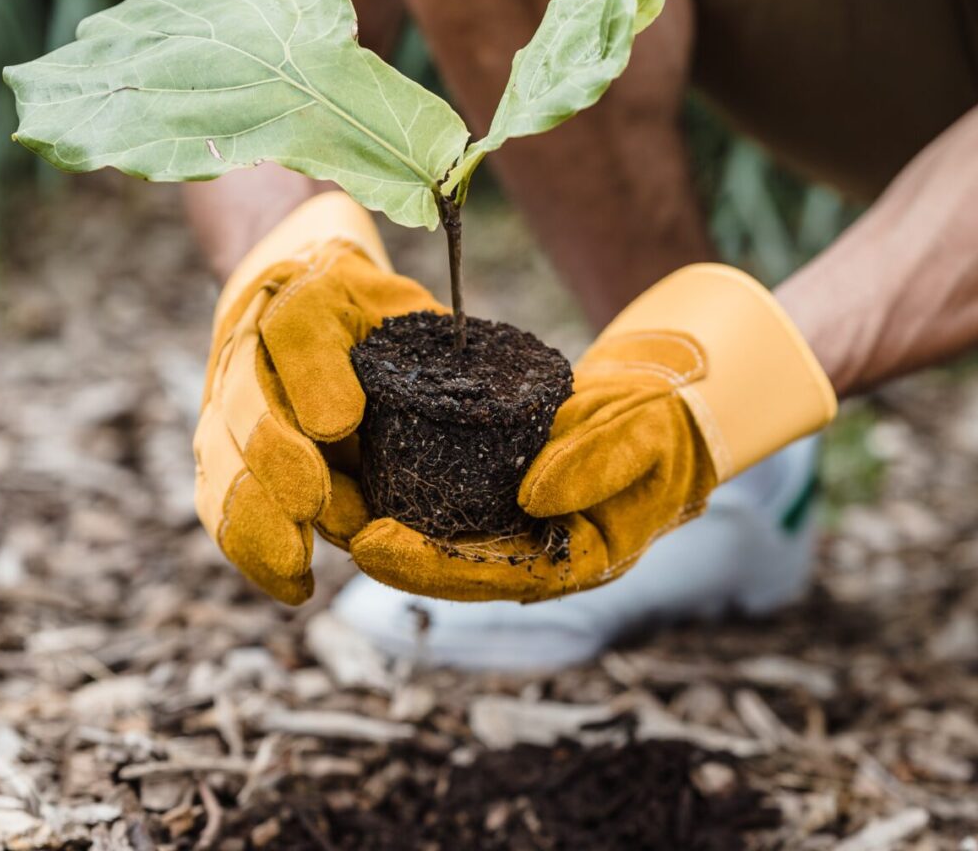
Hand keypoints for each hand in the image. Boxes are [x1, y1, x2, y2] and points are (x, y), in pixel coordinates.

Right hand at [193, 192, 442, 603]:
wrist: (297, 283)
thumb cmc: (360, 305)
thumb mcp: (390, 303)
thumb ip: (391, 343)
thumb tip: (341, 424)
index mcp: (293, 297)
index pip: (295, 323)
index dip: (313, 375)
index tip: (339, 423)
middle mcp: (245, 350)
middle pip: (244, 404)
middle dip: (274, 460)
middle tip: (310, 507)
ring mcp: (225, 403)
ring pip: (223, 461)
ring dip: (254, 515)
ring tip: (294, 566)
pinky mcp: (222, 450)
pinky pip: (219, 501)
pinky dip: (247, 546)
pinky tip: (290, 584)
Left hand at [350, 264, 836, 601]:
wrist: (664, 413)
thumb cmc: (664, 431)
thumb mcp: (646, 438)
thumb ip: (599, 465)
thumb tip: (533, 496)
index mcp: (571, 558)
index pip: (489, 577)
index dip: (427, 568)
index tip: (371, 546)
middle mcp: (532, 550)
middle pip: (447, 563)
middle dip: (384, 549)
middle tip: (326, 519)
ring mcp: (512, 522)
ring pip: (436, 532)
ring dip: (380, 518)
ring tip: (326, 494)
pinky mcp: (496, 486)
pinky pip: (442, 492)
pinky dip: (401, 484)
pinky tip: (360, 465)